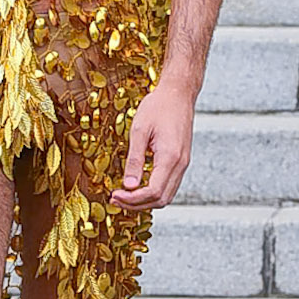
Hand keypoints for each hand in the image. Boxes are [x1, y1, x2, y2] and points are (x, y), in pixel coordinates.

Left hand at [110, 83, 193, 211]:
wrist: (178, 94)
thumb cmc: (158, 106)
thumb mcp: (140, 130)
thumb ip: (134, 159)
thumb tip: (128, 186)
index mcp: (170, 157)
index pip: (152, 191)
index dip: (132, 199)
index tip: (115, 195)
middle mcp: (181, 164)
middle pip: (161, 199)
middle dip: (137, 204)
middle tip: (116, 199)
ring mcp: (183, 164)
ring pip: (167, 195)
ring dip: (146, 201)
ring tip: (125, 196)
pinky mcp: (182, 161)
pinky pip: (169, 185)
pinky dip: (154, 192)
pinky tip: (138, 187)